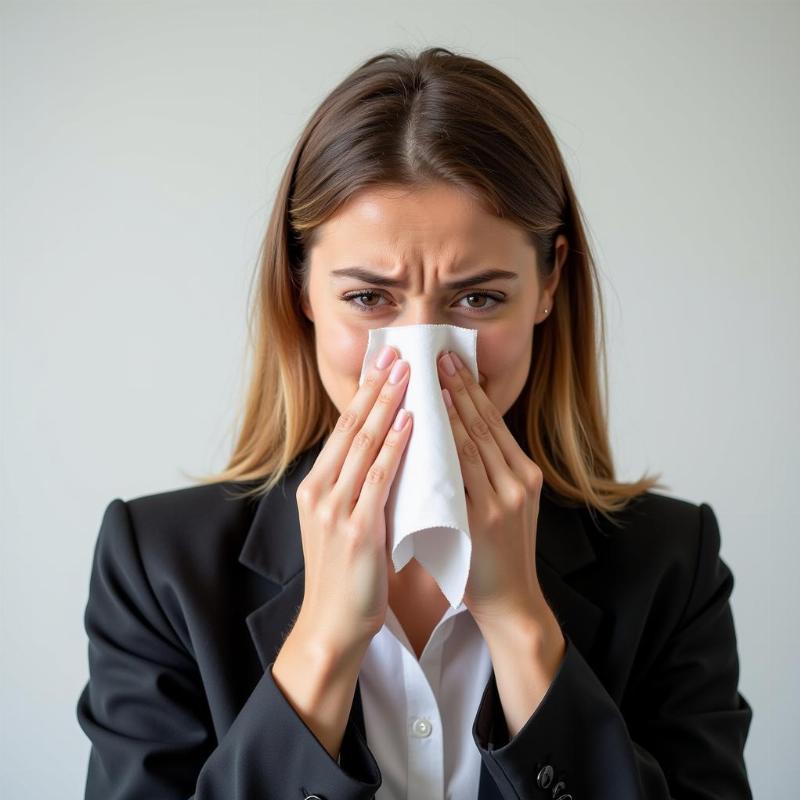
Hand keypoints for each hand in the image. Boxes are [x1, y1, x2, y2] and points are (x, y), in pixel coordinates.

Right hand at [294, 346, 412, 659]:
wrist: (334, 623)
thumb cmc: (346, 574)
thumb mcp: (344, 523)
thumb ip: (359, 488)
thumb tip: (388, 452)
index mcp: (316, 487)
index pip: (343, 430)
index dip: (364, 394)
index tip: (383, 365)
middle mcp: (320, 491)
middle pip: (351, 428)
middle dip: (376, 388)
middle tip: (398, 354)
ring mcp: (336, 510)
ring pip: (364, 445)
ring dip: (388, 405)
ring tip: (408, 374)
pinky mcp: (358, 530)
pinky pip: (379, 478)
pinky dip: (396, 447)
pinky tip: (412, 423)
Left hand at [437, 349, 550, 630]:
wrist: (510, 601)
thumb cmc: (495, 554)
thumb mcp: (503, 506)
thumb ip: (485, 474)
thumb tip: (453, 437)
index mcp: (524, 474)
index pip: (493, 422)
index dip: (471, 390)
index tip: (451, 363)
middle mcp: (518, 481)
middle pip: (484, 424)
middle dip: (458, 387)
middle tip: (436, 356)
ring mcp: (503, 499)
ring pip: (472, 443)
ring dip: (450, 408)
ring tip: (429, 378)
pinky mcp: (484, 519)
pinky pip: (459, 475)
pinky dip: (443, 448)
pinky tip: (427, 427)